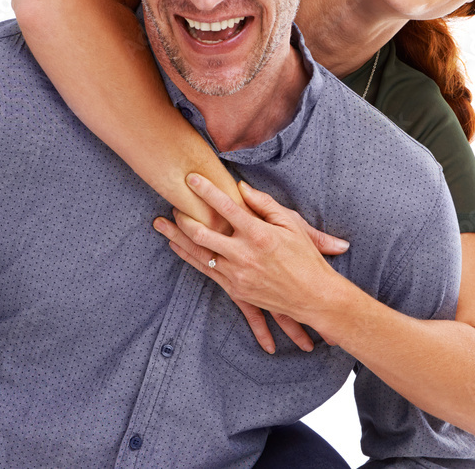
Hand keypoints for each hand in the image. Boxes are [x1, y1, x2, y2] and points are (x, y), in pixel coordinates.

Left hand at [153, 174, 349, 352]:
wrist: (313, 297)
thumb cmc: (306, 258)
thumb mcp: (292, 226)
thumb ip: (265, 205)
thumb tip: (242, 188)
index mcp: (259, 234)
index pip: (226, 207)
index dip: (206, 190)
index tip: (191, 177)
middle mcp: (244, 254)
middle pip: (203, 232)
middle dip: (184, 215)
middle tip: (173, 201)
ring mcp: (236, 274)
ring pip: (198, 252)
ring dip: (177, 236)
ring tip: (161, 223)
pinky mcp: (234, 289)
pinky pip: (204, 270)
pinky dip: (187, 256)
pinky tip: (176, 245)